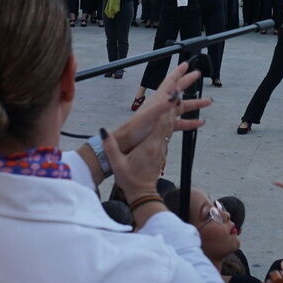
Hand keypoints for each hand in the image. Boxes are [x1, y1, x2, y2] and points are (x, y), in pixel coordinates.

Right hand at [103, 78, 202, 200]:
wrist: (142, 194)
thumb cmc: (129, 180)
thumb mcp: (117, 164)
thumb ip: (110, 147)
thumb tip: (103, 131)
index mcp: (149, 146)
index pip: (161, 123)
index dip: (167, 109)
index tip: (172, 95)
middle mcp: (159, 145)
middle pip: (169, 121)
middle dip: (175, 105)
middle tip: (179, 88)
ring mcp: (162, 148)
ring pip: (171, 126)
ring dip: (174, 111)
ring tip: (178, 97)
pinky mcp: (162, 151)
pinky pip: (169, 132)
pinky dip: (171, 121)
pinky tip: (171, 115)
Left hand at [111, 62, 210, 158]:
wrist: (128, 141)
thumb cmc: (135, 128)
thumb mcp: (149, 115)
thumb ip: (162, 106)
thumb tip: (175, 96)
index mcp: (158, 100)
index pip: (170, 82)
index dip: (178, 73)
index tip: (185, 64)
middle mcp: (162, 105)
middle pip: (177, 90)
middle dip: (187, 81)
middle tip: (197, 74)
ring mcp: (163, 116)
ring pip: (182, 107)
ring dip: (194, 103)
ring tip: (207, 101)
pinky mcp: (164, 126)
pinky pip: (180, 122)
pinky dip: (190, 122)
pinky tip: (199, 123)